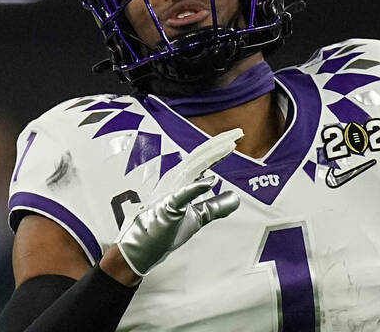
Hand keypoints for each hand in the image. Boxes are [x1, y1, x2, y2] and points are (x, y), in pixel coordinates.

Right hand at [115, 128, 242, 276]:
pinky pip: (182, 195)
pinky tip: (210, 180)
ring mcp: (170, 193)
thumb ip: (215, 206)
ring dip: (211, 156)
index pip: (202, 159)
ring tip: (228, 146)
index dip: (219, 147)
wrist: (141, 247)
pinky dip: (195, 187)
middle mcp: (175, 181)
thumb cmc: (165, 229)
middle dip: (218, 144)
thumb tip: (236, 197)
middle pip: (199, 157)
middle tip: (238, 132)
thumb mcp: (198, 217)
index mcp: (181, 181)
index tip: (236, 136)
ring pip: (192, 168)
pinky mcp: (167, 208)